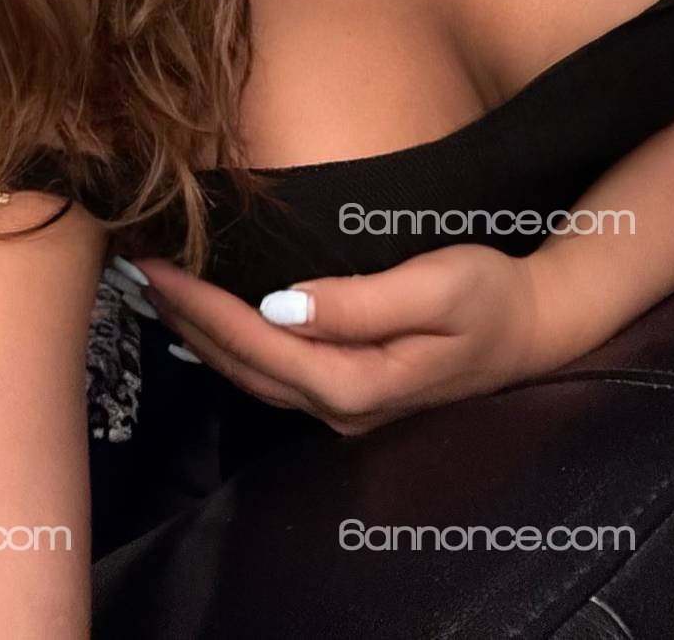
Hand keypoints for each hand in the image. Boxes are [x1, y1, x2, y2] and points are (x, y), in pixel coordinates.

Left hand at [118, 245, 547, 434]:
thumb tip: (281, 304)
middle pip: (243, 367)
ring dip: (202, 334)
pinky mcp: (350, 392)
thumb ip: (358, 301)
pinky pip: (274, 374)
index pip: (258, 344)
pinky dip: (233, 345)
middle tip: (138, 267)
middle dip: (186, 319)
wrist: (535, 327)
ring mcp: (345, 408)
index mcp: (357, 383)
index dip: (203, 306)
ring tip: (159, 289)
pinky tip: (210, 320)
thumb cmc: (489, 295)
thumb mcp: (434, 285)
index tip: (160, 264)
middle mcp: (342, 409)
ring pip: (253, 376)